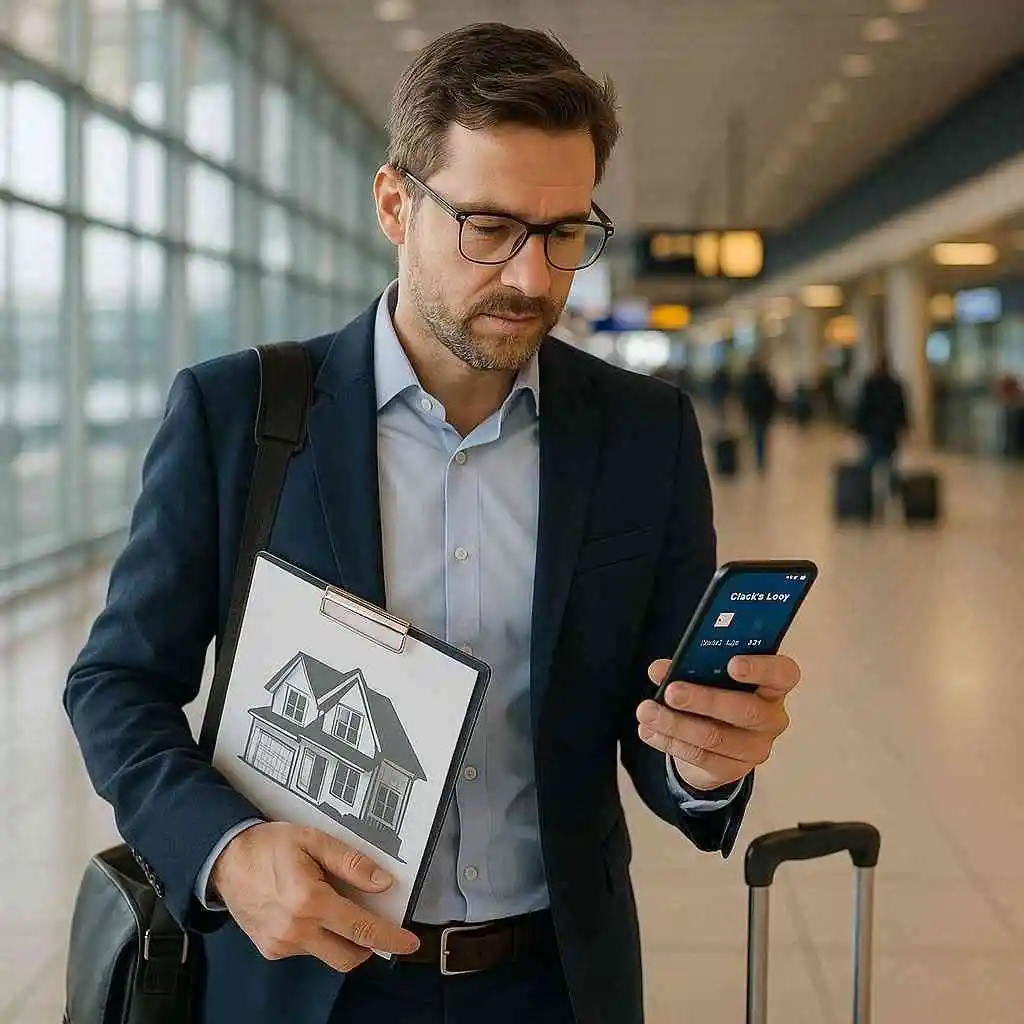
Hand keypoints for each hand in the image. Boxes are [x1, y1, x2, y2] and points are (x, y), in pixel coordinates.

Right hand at [209, 821, 419, 970]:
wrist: (226, 860)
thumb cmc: (270, 846)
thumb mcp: (314, 840)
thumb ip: (351, 862)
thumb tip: (382, 882)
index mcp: (310, 901)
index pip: (361, 928)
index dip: (390, 937)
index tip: (409, 942)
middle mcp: (296, 930)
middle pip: (349, 955)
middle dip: (368, 944)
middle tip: (373, 922)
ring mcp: (282, 944)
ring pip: (328, 955)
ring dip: (341, 938)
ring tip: (332, 905)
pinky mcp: (272, 951)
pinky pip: (307, 951)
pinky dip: (318, 936)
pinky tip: (309, 911)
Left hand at [636, 655, 799, 792]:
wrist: (715, 740)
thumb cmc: (718, 693)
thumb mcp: (708, 676)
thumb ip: (689, 667)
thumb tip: (659, 670)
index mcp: (772, 686)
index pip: (782, 675)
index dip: (761, 669)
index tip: (732, 664)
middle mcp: (771, 718)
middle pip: (745, 710)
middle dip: (705, 700)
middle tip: (671, 692)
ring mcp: (754, 748)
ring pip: (716, 738)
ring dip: (676, 724)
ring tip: (646, 711)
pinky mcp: (732, 770)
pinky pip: (700, 758)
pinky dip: (669, 742)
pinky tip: (648, 731)